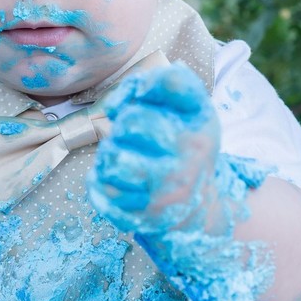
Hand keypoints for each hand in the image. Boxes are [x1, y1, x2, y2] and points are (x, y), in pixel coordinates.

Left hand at [87, 63, 221, 234]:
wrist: (197, 206)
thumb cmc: (183, 145)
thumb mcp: (188, 110)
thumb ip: (158, 85)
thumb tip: (114, 106)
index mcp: (200, 123)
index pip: (170, 84)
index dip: (146, 84)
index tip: (141, 95)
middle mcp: (189, 156)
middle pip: (130, 122)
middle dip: (122, 126)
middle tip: (130, 135)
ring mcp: (168, 189)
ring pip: (112, 158)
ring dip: (109, 153)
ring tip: (122, 156)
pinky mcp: (146, 215)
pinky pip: (102, 189)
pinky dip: (101, 180)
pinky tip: (117, 179)